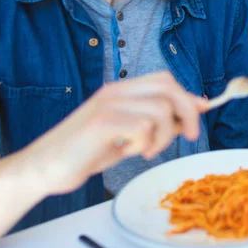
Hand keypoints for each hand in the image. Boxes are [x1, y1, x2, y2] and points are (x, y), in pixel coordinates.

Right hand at [21, 72, 206, 194]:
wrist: (45, 168)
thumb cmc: (86, 152)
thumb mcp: (128, 135)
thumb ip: (156, 123)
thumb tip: (191, 114)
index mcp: (121, 90)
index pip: (165, 80)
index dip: (187, 95)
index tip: (203, 110)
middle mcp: (115, 91)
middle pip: (168, 87)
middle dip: (188, 112)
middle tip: (189, 136)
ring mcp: (108, 104)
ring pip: (161, 110)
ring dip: (163, 136)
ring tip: (146, 151)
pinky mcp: (101, 123)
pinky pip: (143, 128)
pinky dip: (145, 144)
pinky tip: (129, 151)